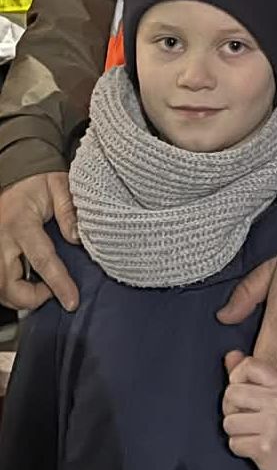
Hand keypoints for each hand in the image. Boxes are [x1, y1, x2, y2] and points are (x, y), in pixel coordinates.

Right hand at [0, 171, 79, 311]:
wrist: (15, 168)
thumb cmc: (38, 177)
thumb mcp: (60, 186)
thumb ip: (69, 211)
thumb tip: (77, 238)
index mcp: (21, 223)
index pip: (43, 261)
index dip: (58, 284)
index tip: (71, 301)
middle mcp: (1, 239)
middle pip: (8, 285)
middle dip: (30, 299)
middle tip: (51, 293)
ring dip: (16, 296)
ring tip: (40, 290)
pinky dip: (8, 287)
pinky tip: (23, 284)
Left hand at [222, 351, 276, 469]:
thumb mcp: (274, 397)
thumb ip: (250, 376)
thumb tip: (230, 355)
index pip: (248, 365)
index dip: (237, 379)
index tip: (245, 393)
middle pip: (231, 393)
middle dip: (232, 409)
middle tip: (248, 418)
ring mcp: (272, 423)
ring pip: (228, 421)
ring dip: (235, 432)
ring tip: (252, 433)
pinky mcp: (264, 446)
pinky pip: (233, 443)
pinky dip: (240, 448)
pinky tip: (254, 447)